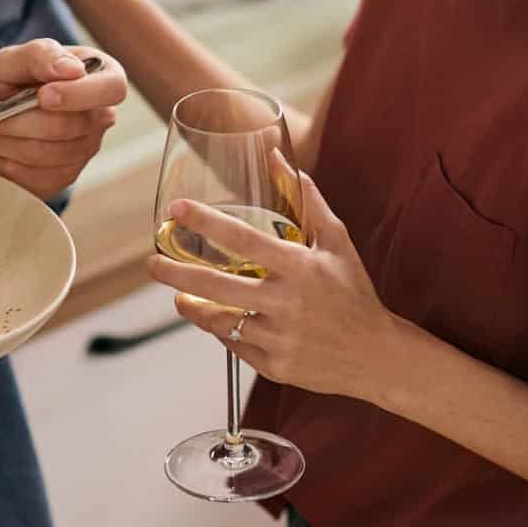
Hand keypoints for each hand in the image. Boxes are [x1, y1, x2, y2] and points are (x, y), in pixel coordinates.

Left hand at [0, 39, 124, 199]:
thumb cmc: (5, 80)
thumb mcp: (11, 58)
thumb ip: (40, 55)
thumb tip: (73, 69)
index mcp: (99, 75)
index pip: (112, 89)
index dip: (80, 95)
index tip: (43, 95)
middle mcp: (99, 117)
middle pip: (68, 126)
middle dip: (16, 119)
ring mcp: (83, 151)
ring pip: (44, 153)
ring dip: (2, 138)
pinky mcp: (62, 178)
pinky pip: (32, 176)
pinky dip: (1, 159)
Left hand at [147, 162, 406, 404]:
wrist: (376, 355)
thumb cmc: (353, 292)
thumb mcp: (337, 242)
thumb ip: (307, 201)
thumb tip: (281, 160)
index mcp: (301, 267)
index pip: (244, 239)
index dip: (207, 222)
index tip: (178, 210)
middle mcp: (287, 303)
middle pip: (218, 286)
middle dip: (177, 273)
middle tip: (152, 263)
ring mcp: (280, 338)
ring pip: (220, 321)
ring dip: (194, 306)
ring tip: (180, 295)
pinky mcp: (275, 367)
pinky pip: (235, 345)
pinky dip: (223, 331)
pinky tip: (218, 319)